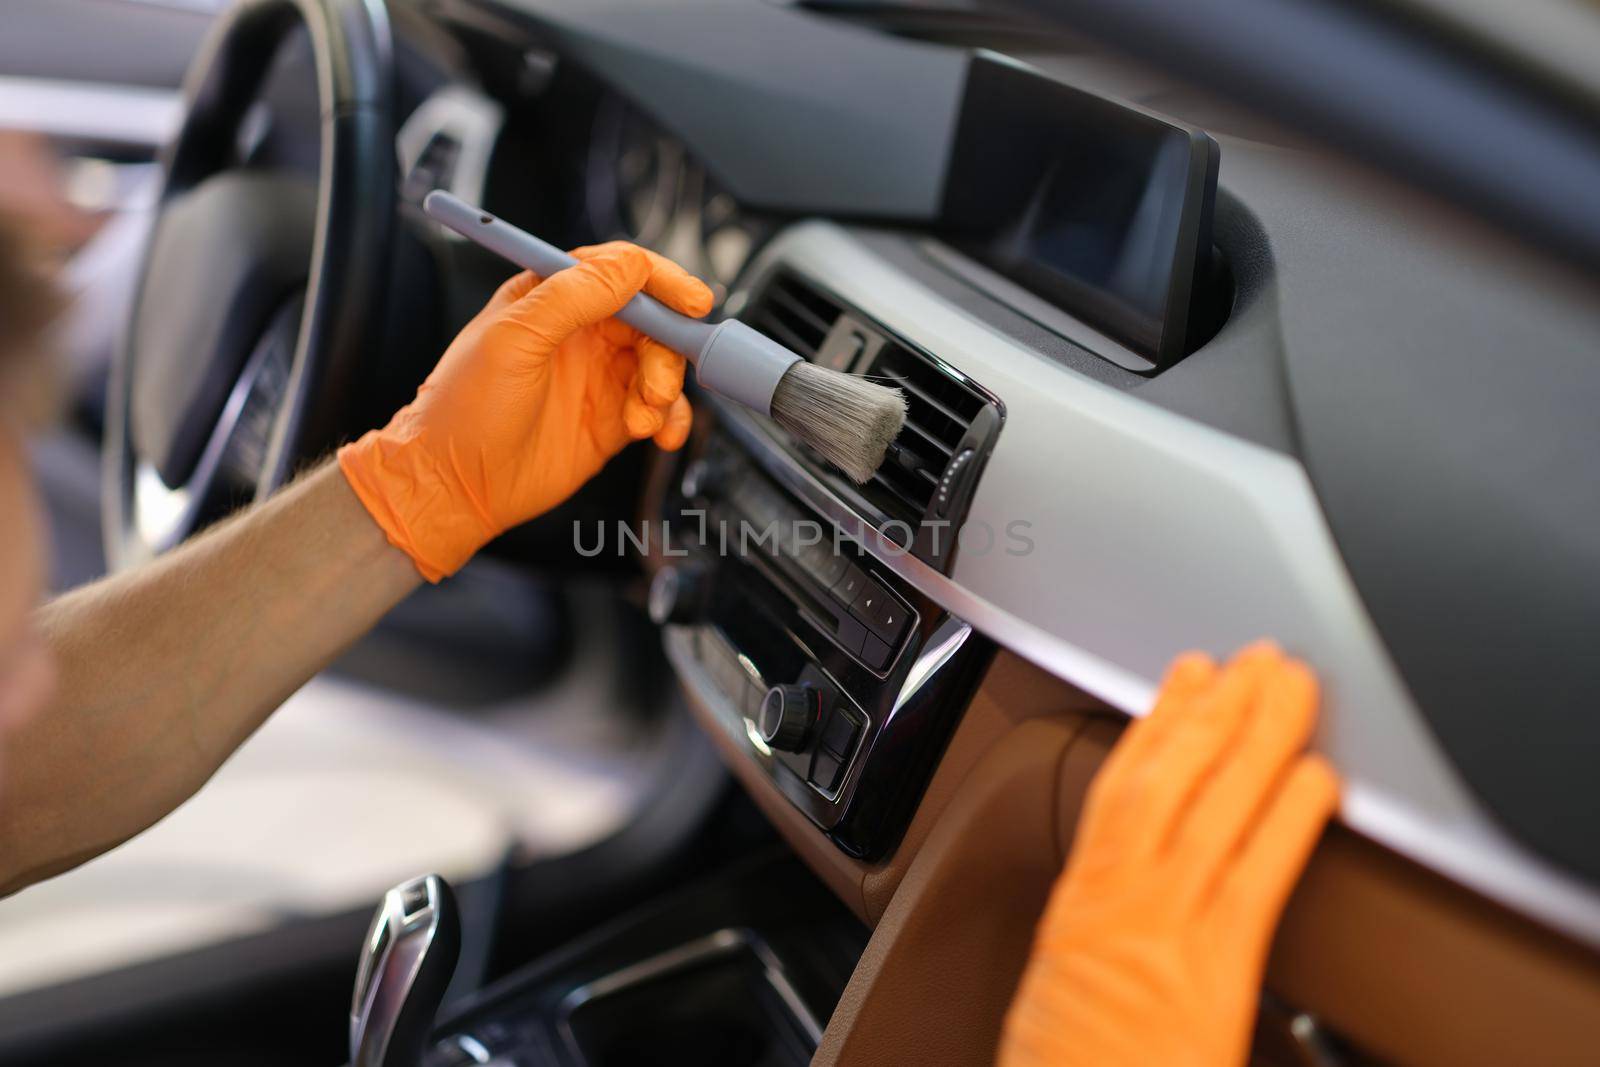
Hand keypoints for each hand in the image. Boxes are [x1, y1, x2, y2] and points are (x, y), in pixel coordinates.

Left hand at [339, 242, 711, 580]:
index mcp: (552, 297)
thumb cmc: (465, 409)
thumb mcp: (515, 338)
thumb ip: (574, 296)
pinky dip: (670, 418)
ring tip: (642, 418)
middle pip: (653, 320)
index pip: (622, 271)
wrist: (455, 486)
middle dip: (666, 349)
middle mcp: (581, 332)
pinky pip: (660, 408)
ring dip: (664, 389)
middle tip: (655, 382)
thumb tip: (630, 266)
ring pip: (662, 364)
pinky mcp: (612, 420)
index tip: (691, 303)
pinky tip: (658, 435)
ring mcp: (599, 376)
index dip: (662, 282)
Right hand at [998, 642, 1339, 1066]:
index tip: (1187, 676)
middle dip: (1216, 704)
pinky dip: (1289, 818)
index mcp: (1080, 901)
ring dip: (1255, 732)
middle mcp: (1121, 896)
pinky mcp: (1217, 969)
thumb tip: (1136, 893)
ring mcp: (1168, 924)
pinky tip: (1316, 777)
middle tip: (1254, 656)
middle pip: (1171, 772)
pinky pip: (1259, 874)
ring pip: (1212, 802)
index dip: (1159, 717)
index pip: (1122, 781)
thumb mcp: (1061, 987)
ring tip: (1288, 682)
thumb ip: (1100, 932)